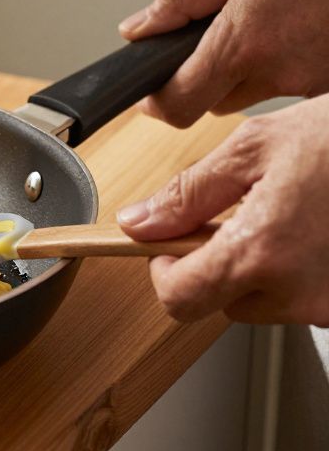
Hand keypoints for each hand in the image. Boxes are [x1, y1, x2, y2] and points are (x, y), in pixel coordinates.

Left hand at [117, 0, 328, 127]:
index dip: (157, 103)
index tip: (149, 93)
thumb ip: (181, 0)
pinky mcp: (328, 88)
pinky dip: (282, 69)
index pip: (179, 102)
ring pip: (250, 97)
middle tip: (216, 38)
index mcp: (242, 43)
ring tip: (269, 27)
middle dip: (203, 78)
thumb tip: (136, 29)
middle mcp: (276, 74)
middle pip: (212, 102)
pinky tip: (298, 36)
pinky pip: (288, 91)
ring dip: (245, 72)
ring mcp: (307, 86)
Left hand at [117, 95, 328, 324]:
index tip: (170, 246)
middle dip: (219, 264)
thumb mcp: (255, 148)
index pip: (181, 299)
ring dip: (263, 268)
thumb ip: (188, 193)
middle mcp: (301, 292)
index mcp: (261, 253)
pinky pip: (310, 297)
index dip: (164, 272)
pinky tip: (316, 230)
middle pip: (224, 302)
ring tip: (289, 215)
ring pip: (268, 302)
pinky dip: (302, 270)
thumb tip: (139, 222)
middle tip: (240, 216)